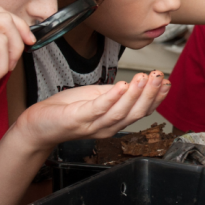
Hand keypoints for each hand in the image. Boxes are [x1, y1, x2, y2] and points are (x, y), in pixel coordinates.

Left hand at [16, 72, 169, 147]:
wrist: (38, 124)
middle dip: (150, 94)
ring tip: (144, 78)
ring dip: (135, 94)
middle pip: (135, 113)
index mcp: (114, 122)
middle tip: (159, 76)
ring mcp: (93, 125)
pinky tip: (121, 86)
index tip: (166, 82)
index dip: (156, 98)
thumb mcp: (97, 98)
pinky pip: (98, 109)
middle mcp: (107, 127)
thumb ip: (117, 94)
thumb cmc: (66, 110)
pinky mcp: (78, 119)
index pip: (141, 111)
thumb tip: (141, 82)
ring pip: (120, 112)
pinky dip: (111, 98)